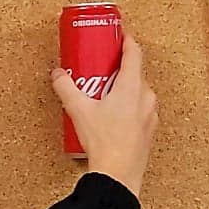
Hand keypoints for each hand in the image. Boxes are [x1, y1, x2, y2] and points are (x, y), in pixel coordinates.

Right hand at [52, 31, 157, 194]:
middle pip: (135, 73)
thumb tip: (58, 74)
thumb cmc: (104, 141)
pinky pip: (140, 111)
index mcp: (132, 86)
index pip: (134, 53)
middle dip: (119, 69)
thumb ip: (66, 88)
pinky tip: (112, 118)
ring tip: (104, 95)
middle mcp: (146, 97)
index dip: (127, 41)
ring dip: (124, 90)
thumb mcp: (78, 110)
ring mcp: (150, 115)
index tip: (120, 35)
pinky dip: (128, 108)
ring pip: (139, 93)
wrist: (118, 174)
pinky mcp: (149, 131)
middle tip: (103, 69)